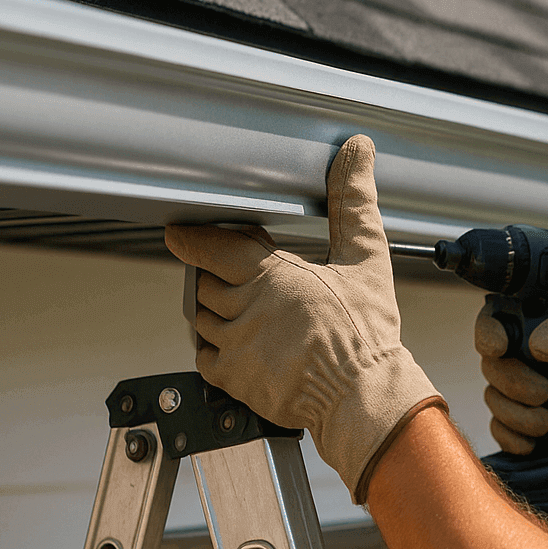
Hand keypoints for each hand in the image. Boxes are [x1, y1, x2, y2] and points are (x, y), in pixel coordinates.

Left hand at [164, 135, 445, 501]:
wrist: (364, 396)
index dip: (192, 238)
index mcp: (269, 275)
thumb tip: (355, 152)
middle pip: (206, 282)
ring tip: (252, 313)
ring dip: (219, 311)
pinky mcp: (234, 379)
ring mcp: (235, 346)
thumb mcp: (365, 257)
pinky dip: (218, 349)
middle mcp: (244, 309)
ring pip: (203, 319)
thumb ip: (353, 201)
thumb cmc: (366, 333)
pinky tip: (248, 345)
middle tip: (246, 278)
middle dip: (219, 276)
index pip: (210, 245)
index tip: (181, 234)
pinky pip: (205, 357)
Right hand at [477, 306, 547, 483]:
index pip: (495, 319)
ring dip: (519, 415)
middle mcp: (518, 356)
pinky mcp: (512, 424)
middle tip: (545, 393)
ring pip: (492, 399)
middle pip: (490, 364)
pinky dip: (514, 438)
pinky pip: (497, 430)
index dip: (489, 332)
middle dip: (514, 383)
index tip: (499, 347)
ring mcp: (512, 391)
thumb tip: (536, 343)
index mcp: (535, 327)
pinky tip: (536, 441)